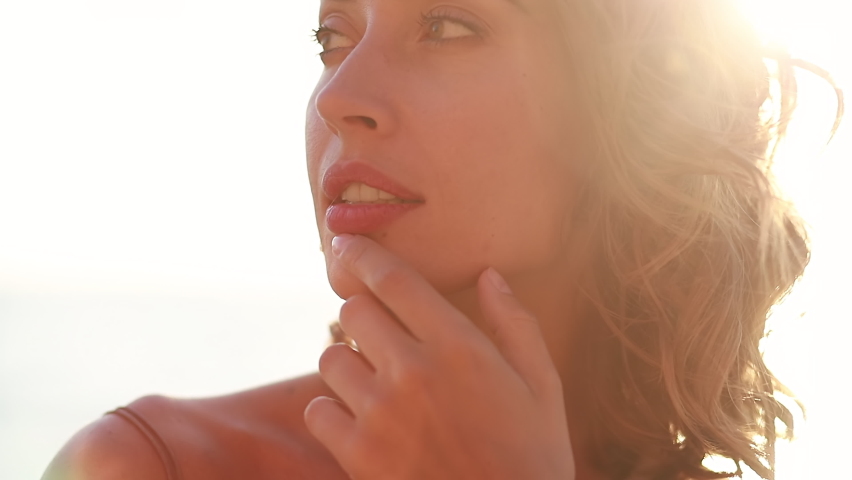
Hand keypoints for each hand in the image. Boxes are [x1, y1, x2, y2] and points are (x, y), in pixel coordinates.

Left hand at [304, 234, 575, 479]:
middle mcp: (413, 371)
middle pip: (353, 312)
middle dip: (361, 314)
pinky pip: (318, 411)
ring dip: (346, 362)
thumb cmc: (532, 459)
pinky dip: (331, 411)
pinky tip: (358, 421)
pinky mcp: (358, 454)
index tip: (346, 243)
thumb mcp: (542, 387)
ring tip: (372, 381)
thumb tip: (490, 276)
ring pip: (330, 359)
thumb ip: (516, 325)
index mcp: (459, 347)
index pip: (393, 280)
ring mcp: (380, 414)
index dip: (362, 254)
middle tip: (377, 332)